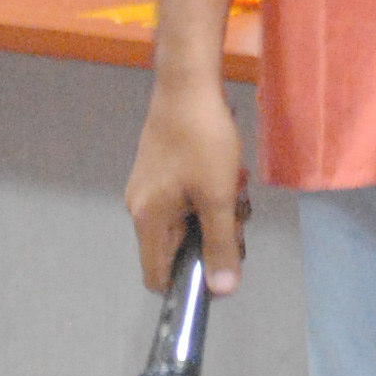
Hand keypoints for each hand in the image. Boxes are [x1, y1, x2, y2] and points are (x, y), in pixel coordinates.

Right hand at [126, 71, 250, 293]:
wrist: (187, 85)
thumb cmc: (202, 140)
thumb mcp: (218, 196)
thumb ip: (220, 245)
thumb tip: (221, 290)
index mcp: (148, 219)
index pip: (157, 277)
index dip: (187, 283)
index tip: (219, 269)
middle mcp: (140, 208)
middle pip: (176, 248)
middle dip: (211, 239)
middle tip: (235, 214)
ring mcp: (148, 187)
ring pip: (185, 222)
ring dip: (214, 213)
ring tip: (233, 188)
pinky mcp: (159, 170)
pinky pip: (184, 200)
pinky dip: (207, 195)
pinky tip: (225, 174)